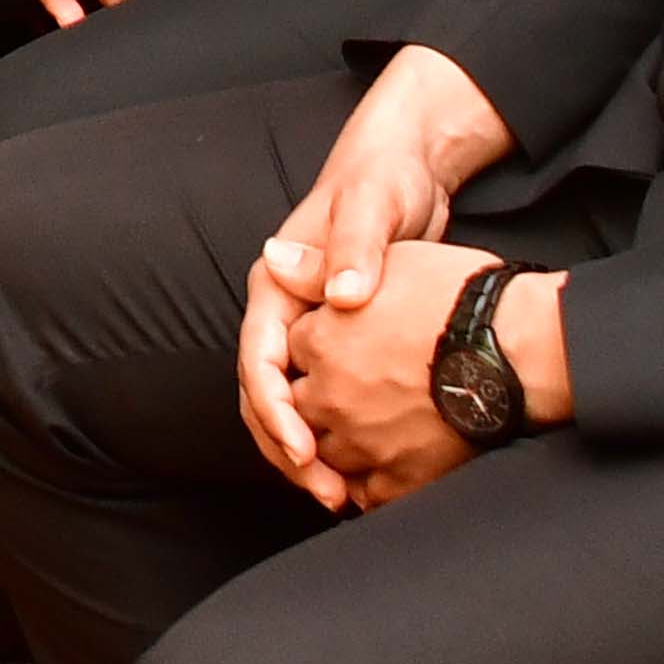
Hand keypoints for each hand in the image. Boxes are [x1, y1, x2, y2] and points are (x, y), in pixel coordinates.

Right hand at [236, 44, 519, 501]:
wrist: (404, 167)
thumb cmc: (384, 180)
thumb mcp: (373, 204)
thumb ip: (354, 249)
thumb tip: (339, 298)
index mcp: (277, 281)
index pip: (259, 359)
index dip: (277, 411)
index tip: (305, 450)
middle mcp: (283, 311)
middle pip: (264, 394)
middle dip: (287, 449)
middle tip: (328, 492)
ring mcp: (306, 329)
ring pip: (286, 405)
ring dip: (304, 454)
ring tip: (342, 496)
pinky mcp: (334, 342)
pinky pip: (317, 401)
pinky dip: (331, 438)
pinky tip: (360, 469)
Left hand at [277, 240, 512, 511]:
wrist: (518, 351)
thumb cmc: (461, 298)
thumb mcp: (389, 261)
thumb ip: (323, 267)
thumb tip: (274, 258)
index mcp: (321, 341)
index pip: (289, 351)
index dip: (312, 348)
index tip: (336, 348)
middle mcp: (331, 396)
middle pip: (297, 407)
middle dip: (312, 401)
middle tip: (345, 394)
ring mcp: (362, 442)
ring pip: (323, 454)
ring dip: (333, 446)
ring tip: (360, 432)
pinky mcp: (398, 478)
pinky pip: (364, 494)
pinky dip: (366, 485)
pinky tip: (382, 468)